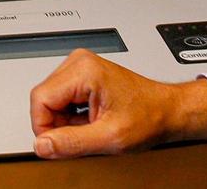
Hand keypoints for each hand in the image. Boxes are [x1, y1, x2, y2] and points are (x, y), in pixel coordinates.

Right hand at [29, 49, 206, 159]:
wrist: (167, 110)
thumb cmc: (147, 117)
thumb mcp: (109, 137)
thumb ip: (72, 142)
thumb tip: (42, 145)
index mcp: (83, 70)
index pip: (40, 99)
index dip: (44, 127)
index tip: (57, 144)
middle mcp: (79, 62)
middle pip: (44, 98)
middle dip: (56, 124)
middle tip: (81, 136)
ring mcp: (81, 66)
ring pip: (51, 99)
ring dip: (64, 120)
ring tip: (90, 128)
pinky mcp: (83, 74)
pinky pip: (62, 97)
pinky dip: (71, 115)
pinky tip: (90, 120)